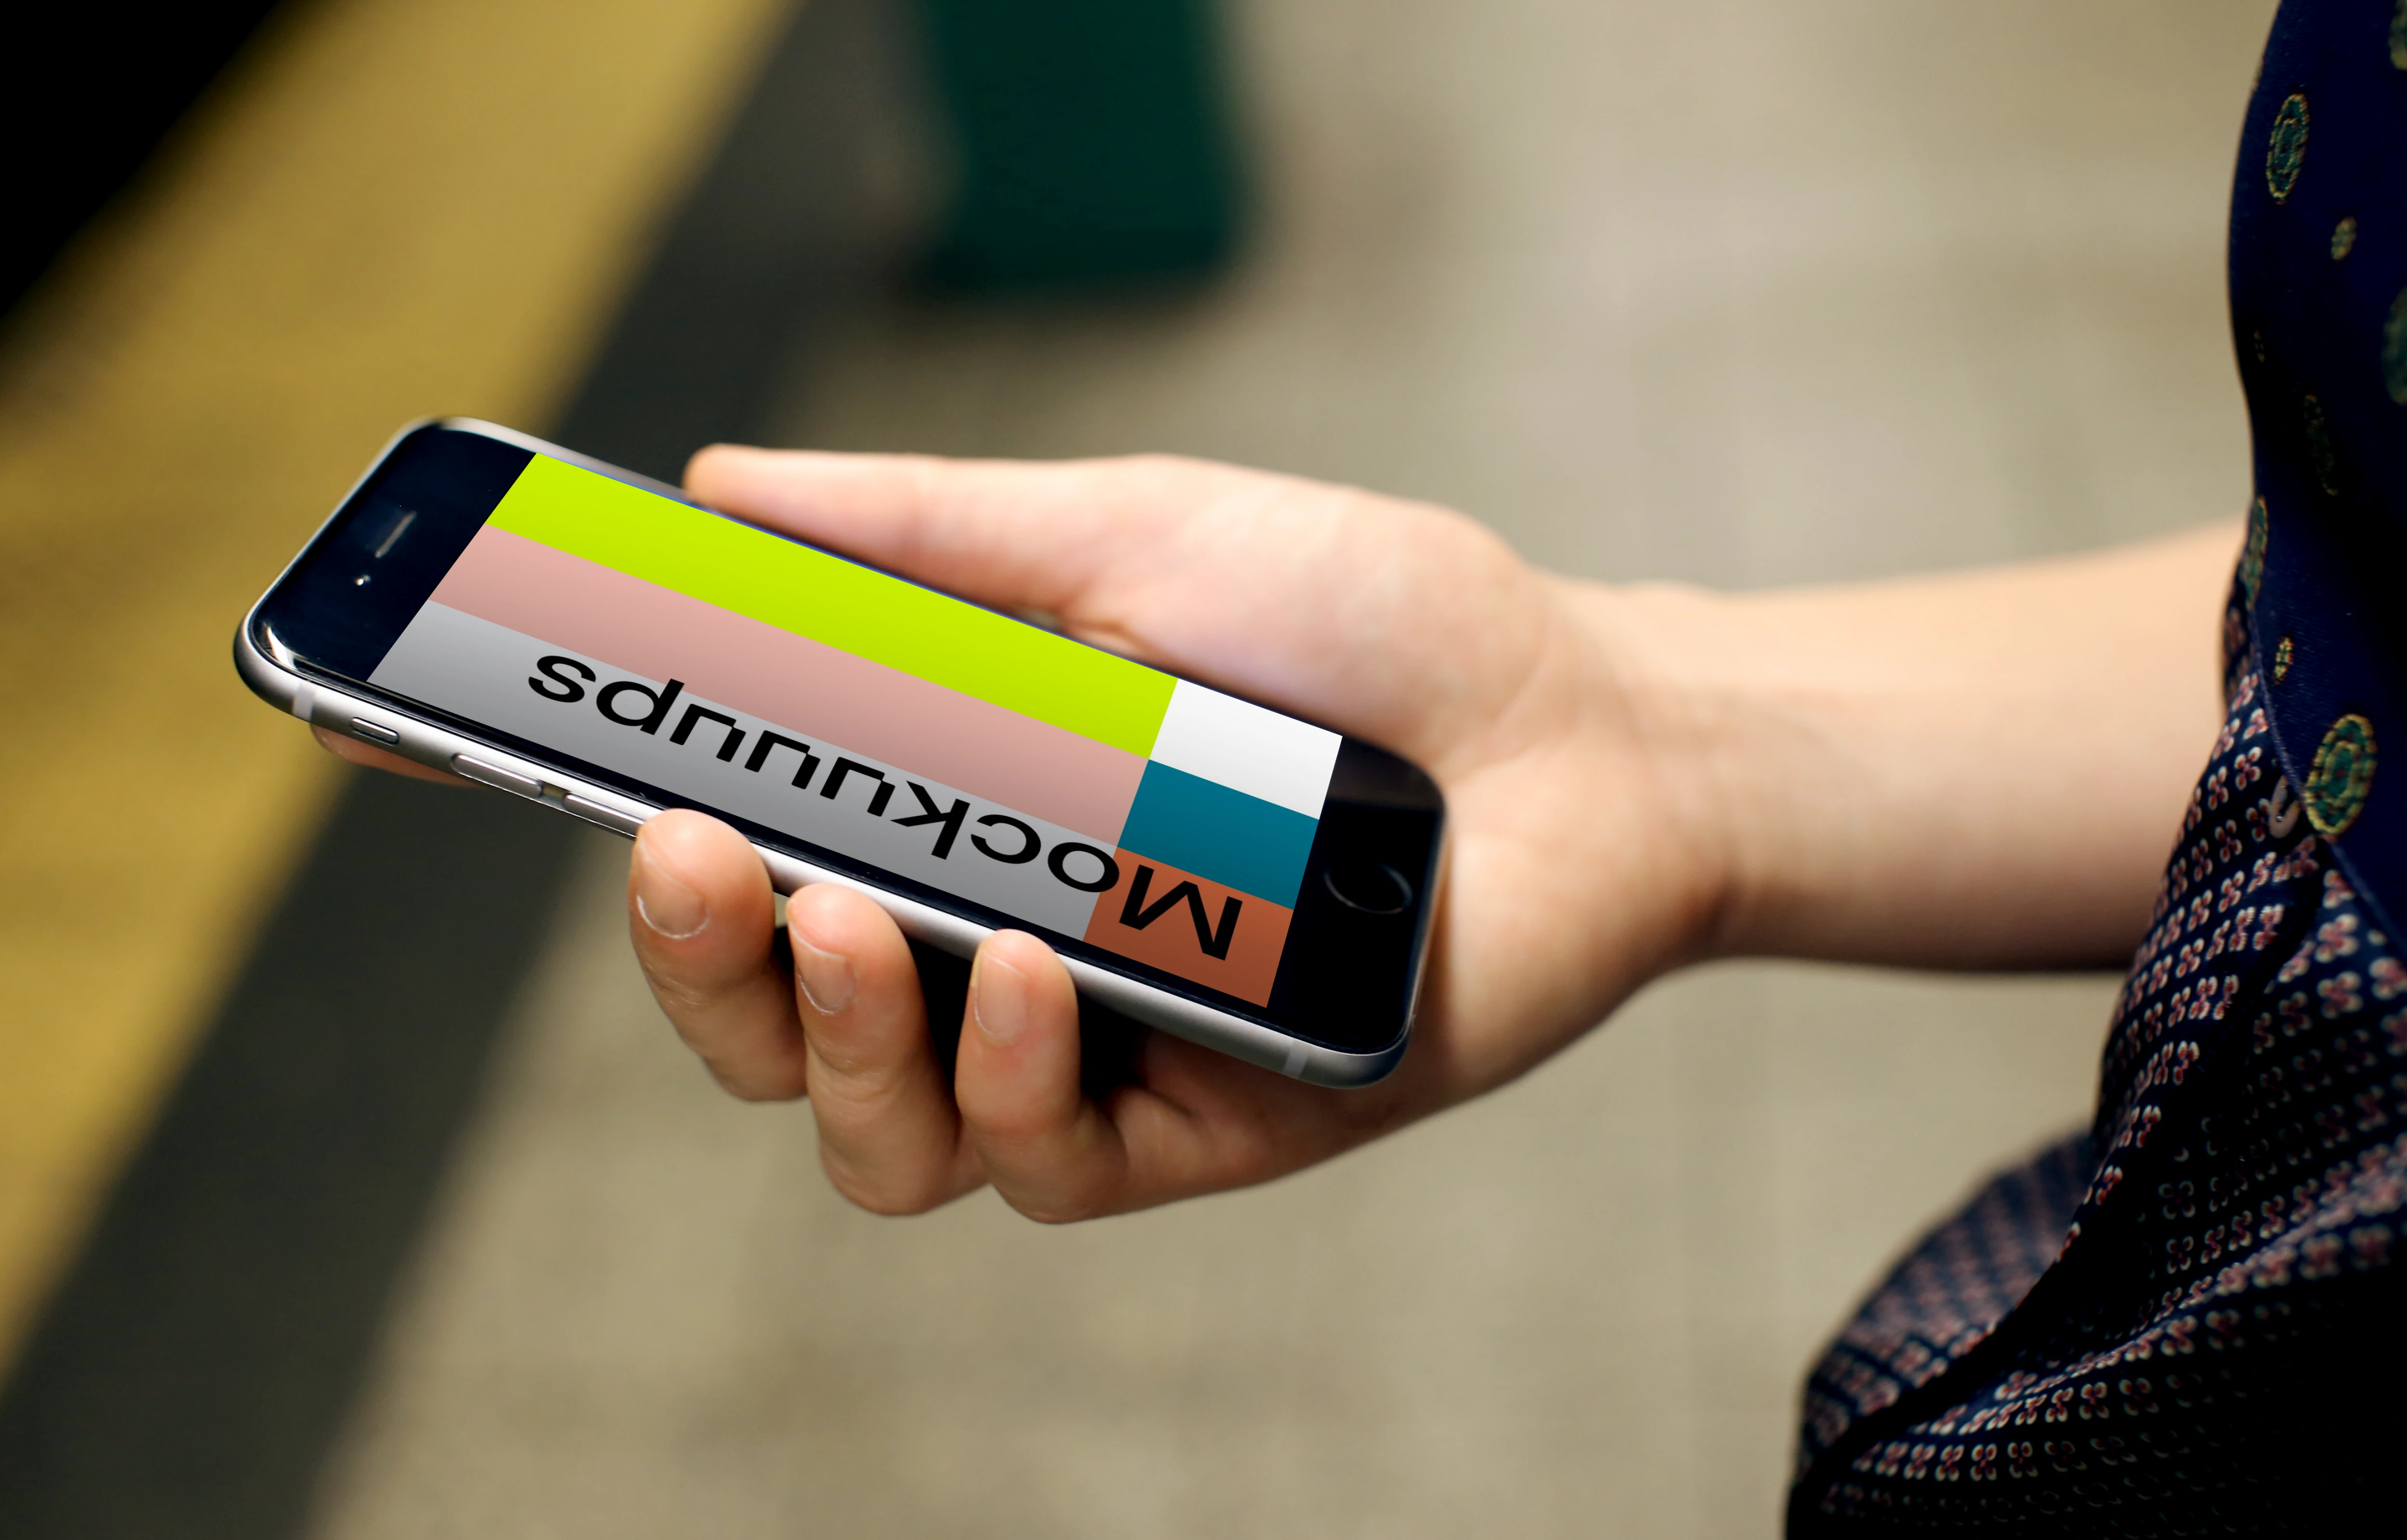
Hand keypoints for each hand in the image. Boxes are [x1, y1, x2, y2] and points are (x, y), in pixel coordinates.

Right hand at [629, 448, 1721, 1220]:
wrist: (1576, 721)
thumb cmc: (1363, 616)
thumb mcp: (1130, 533)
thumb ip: (925, 533)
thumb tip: (718, 486)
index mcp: (952, 812)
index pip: (743, 865)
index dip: (630, 839)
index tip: (517, 762)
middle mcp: (996, 948)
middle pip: (774, 1029)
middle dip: (695, 962)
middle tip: (690, 853)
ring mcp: (1094, 1052)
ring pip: (880, 1133)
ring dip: (833, 1037)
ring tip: (857, 919)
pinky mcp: (1199, 1128)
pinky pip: (1044, 1163)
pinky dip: (1012, 1075)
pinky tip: (1032, 974)